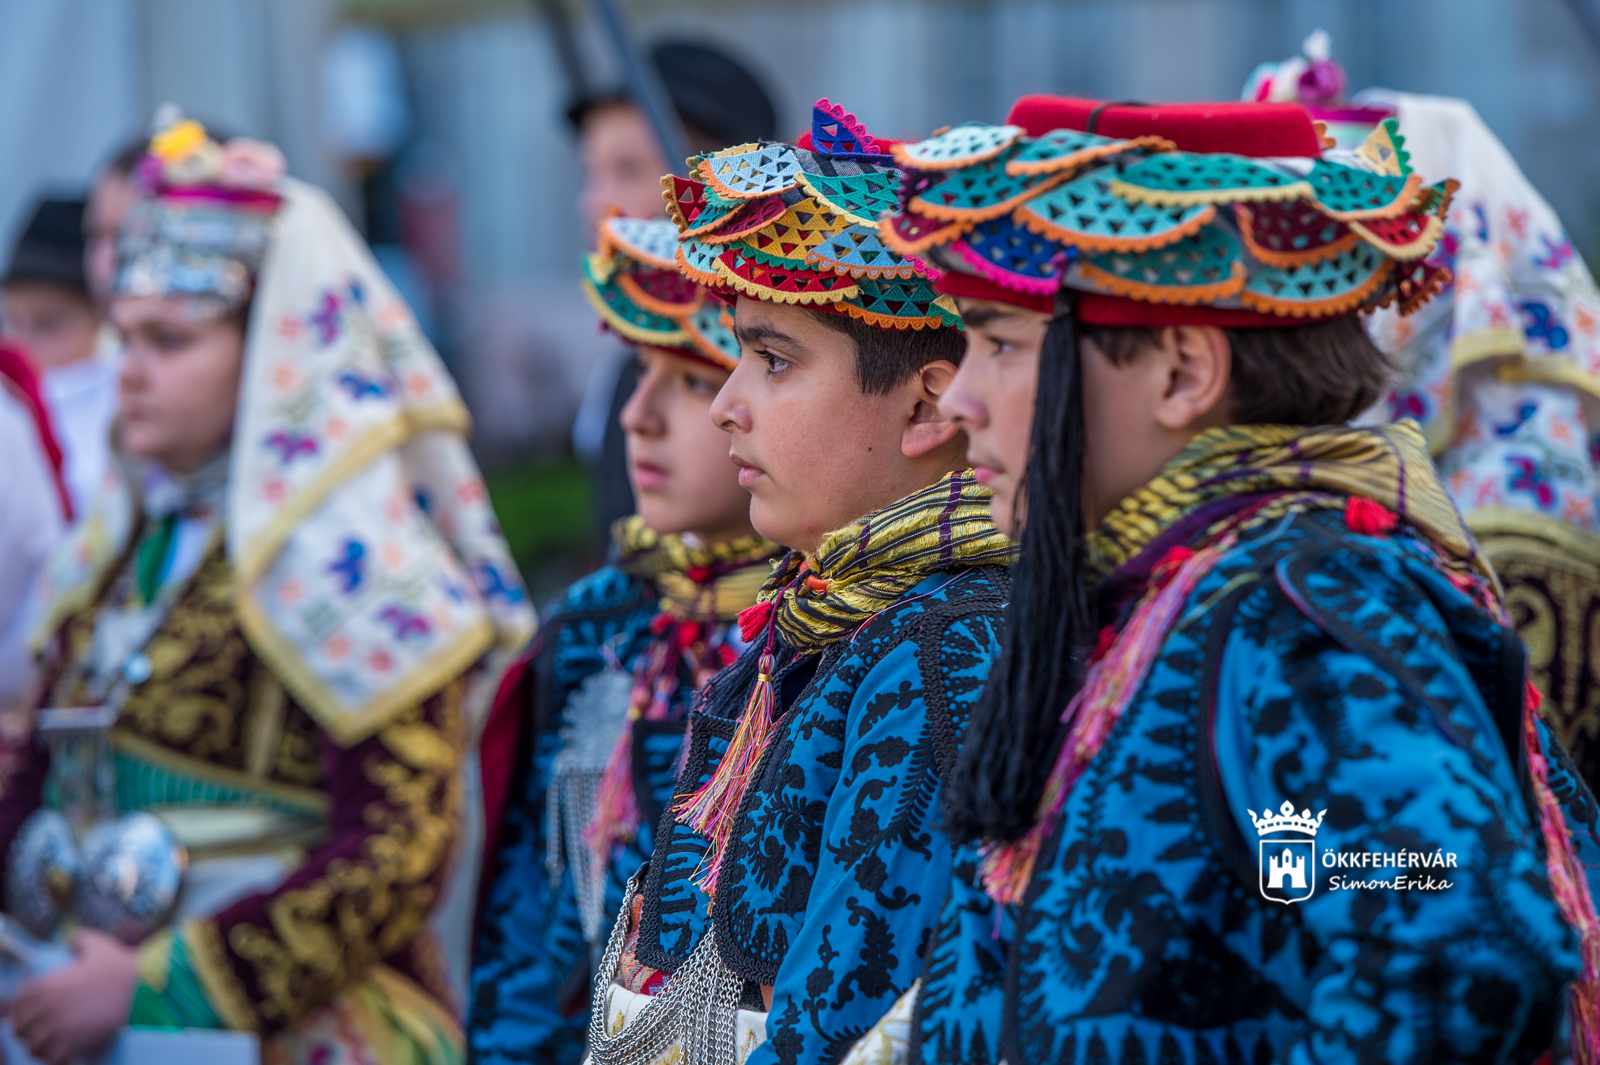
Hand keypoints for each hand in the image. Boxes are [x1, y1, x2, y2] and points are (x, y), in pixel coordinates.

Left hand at [10, 928, 136, 1064]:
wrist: (144, 988)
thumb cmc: (120, 967)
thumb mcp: (99, 945)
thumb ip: (79, 939)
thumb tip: (71, 941)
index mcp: (46, 985)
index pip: (18, 1004)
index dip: (21, 1010)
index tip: (29, 1013)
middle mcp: (47, 1008)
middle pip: (21, 1028)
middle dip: (28, 1029)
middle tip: (40, 1029)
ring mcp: (58, 1028)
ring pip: (34, 1046)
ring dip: (39, 1046)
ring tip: (50, 1043)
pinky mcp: (72, 1045)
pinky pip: (53, 1059)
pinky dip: (55, 1058)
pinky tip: (64, 1052)